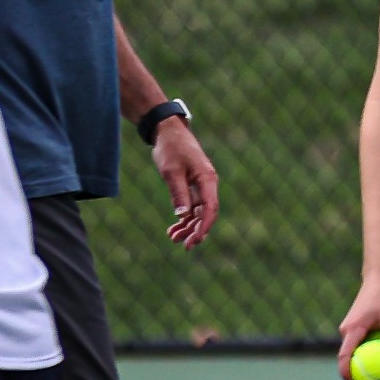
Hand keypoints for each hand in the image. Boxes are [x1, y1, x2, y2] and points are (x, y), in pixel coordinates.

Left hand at [151, 120, 217, 249]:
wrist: (169, 132)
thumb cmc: (171, 149)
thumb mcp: (171, 172)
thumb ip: (178, 193)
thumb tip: (183, 215)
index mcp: (207, 180)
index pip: (210, 208)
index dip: (204, 226)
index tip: (194, 240)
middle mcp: (208, 185)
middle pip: (206, 214)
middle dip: (196, 231)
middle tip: (184, 246)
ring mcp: (201, 186)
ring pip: (198, 212)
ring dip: (188, 227)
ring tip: (173, 238)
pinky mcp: (192, 186)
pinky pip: (191, 207)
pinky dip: (184, 218)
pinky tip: (174, 228)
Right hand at [337, 280, 379, 379]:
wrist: (378, 279)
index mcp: (352, 329)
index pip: (344, 356)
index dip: (346, 372)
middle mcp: (347, 329)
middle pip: (346, 355)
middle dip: (352, 372)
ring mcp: (349, 327)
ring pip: (351, 349)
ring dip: (358, 362)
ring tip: (370, 377)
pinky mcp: (355, 325)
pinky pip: (357, 343)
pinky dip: (363, 352)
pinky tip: (376, 359)